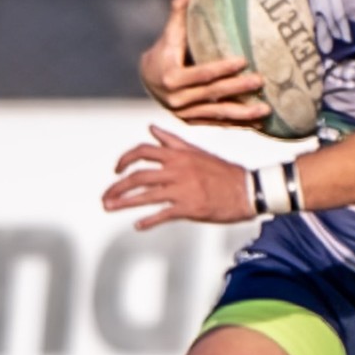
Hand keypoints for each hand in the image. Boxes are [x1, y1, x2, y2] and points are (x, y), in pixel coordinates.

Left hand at [103, 126, 254, 228]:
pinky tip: (138, 225)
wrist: (248, 189)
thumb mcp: (197, 152)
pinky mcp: (190, 208)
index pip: (143, 151)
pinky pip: (163, 214)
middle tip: (106, 197)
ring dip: (124, 202)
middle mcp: (178, 170)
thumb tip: (151, 129)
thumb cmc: (224, 172)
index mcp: (178, 155)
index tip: (116, 170)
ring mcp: (183, 189)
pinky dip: (148, 221)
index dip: (125, 159)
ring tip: (110, 208)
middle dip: (117, 187)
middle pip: (138, 176)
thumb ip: (171, 141)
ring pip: (146, 195)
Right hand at [139, 0, 271, 125]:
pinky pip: (218, 124)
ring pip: (218, 114)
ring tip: (266, 110)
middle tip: (261, 81)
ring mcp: (185, 114)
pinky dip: (238, 124)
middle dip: (238, 89)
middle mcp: (177, 99)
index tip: (244, 60)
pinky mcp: (192, 122)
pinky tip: (258, 124)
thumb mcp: (168, 34)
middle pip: (213, 94)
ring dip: (243, 114)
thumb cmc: (163, 52)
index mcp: (172, 77)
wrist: (148, 81)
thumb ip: (178, 12)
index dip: (222, 68)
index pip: (201, 73)